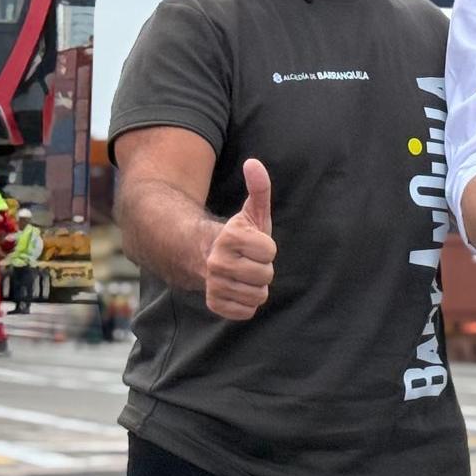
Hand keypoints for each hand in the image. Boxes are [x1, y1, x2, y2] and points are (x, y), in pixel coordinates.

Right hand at [205, 158, 277, 320]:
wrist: (205, 256)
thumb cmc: (238, 235)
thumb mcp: (251, 211)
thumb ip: (259, 187)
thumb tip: (254, 163)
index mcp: (230, 237)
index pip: (270, 252)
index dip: (266, 248)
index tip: (254, 244)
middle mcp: (217, 262)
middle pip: (265, 276)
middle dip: (262, 269)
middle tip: (248, 261)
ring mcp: (213, 284)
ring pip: (257, 296)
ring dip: (255, 287)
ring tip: (243, 275)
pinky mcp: (214, 304)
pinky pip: (246, 312)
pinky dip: (245, 303)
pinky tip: (236, 289)